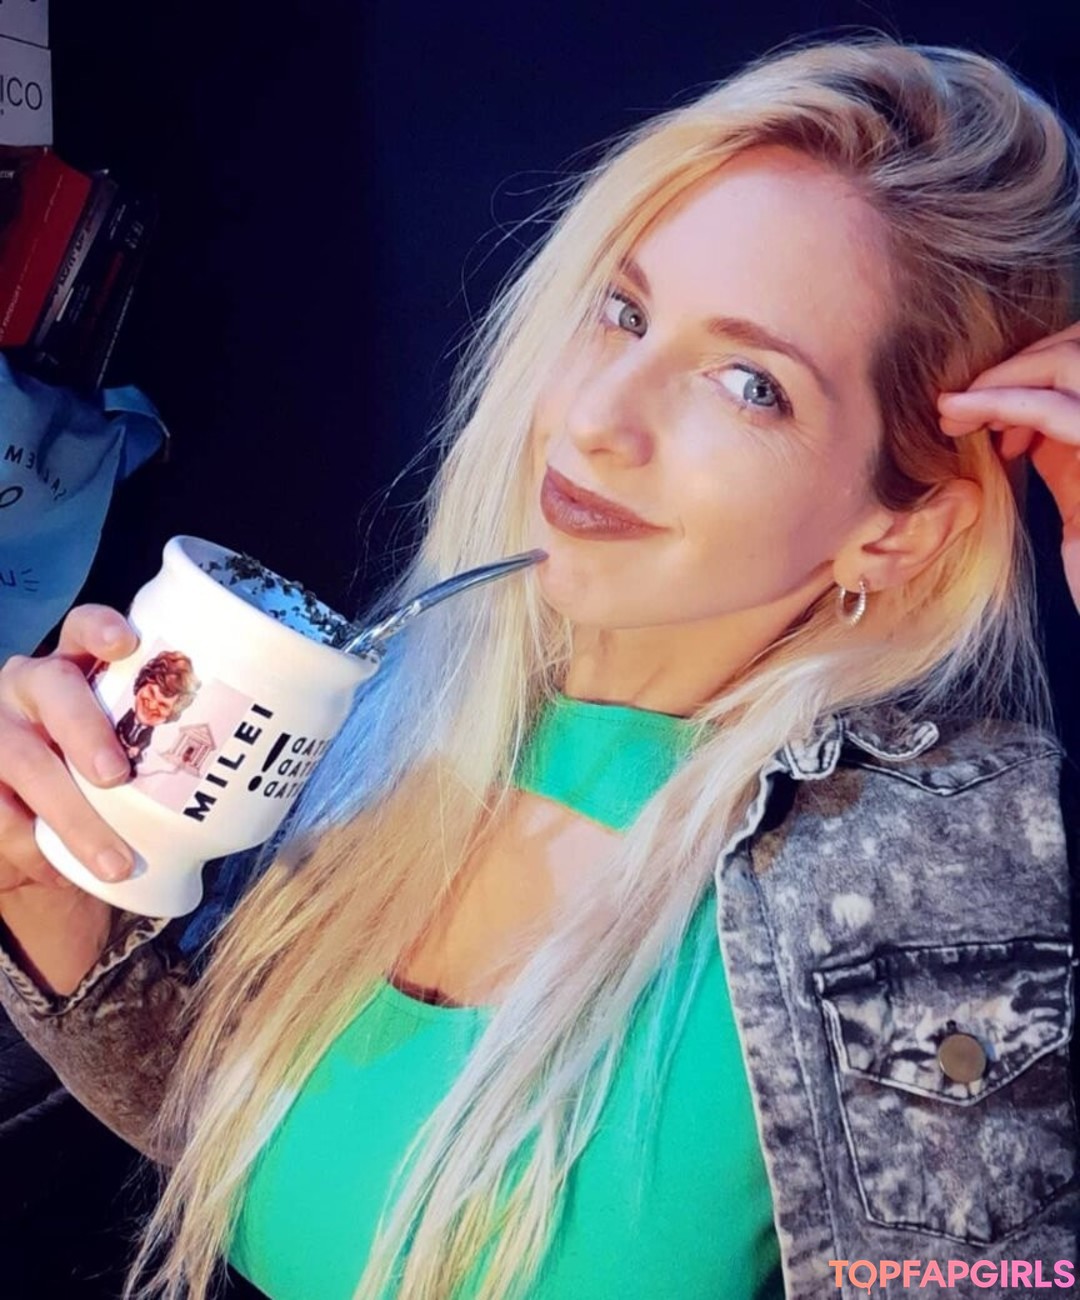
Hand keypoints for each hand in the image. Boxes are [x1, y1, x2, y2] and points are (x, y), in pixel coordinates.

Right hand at [0, 605, 139, 895]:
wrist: (38, 831)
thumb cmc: (107, 778)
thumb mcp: (132, 752)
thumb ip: (163, 748)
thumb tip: (244, 780)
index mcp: (78, 666)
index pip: (83, 628)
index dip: (100, 629)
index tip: (127, 645)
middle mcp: (31, 687)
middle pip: (52, 689)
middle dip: (85, 731)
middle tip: (117, 775)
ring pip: (24, 761)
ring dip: (72, 816)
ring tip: (116, 861)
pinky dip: (33, 849)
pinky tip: (61, 873)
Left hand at [937, 321, 1079, 613]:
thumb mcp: (1074, 482)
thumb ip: (1053, 440)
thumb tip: (1011, 414)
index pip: (1079, 355)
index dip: (1031, 366)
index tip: (981, 406)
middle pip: (1078, 346)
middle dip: (1014, 365)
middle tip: (955, 406)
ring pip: (1069, 361)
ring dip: (1002, 377)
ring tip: (953, 412)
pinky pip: (1055, 407)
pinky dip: (1002, 400)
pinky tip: (960, 410)